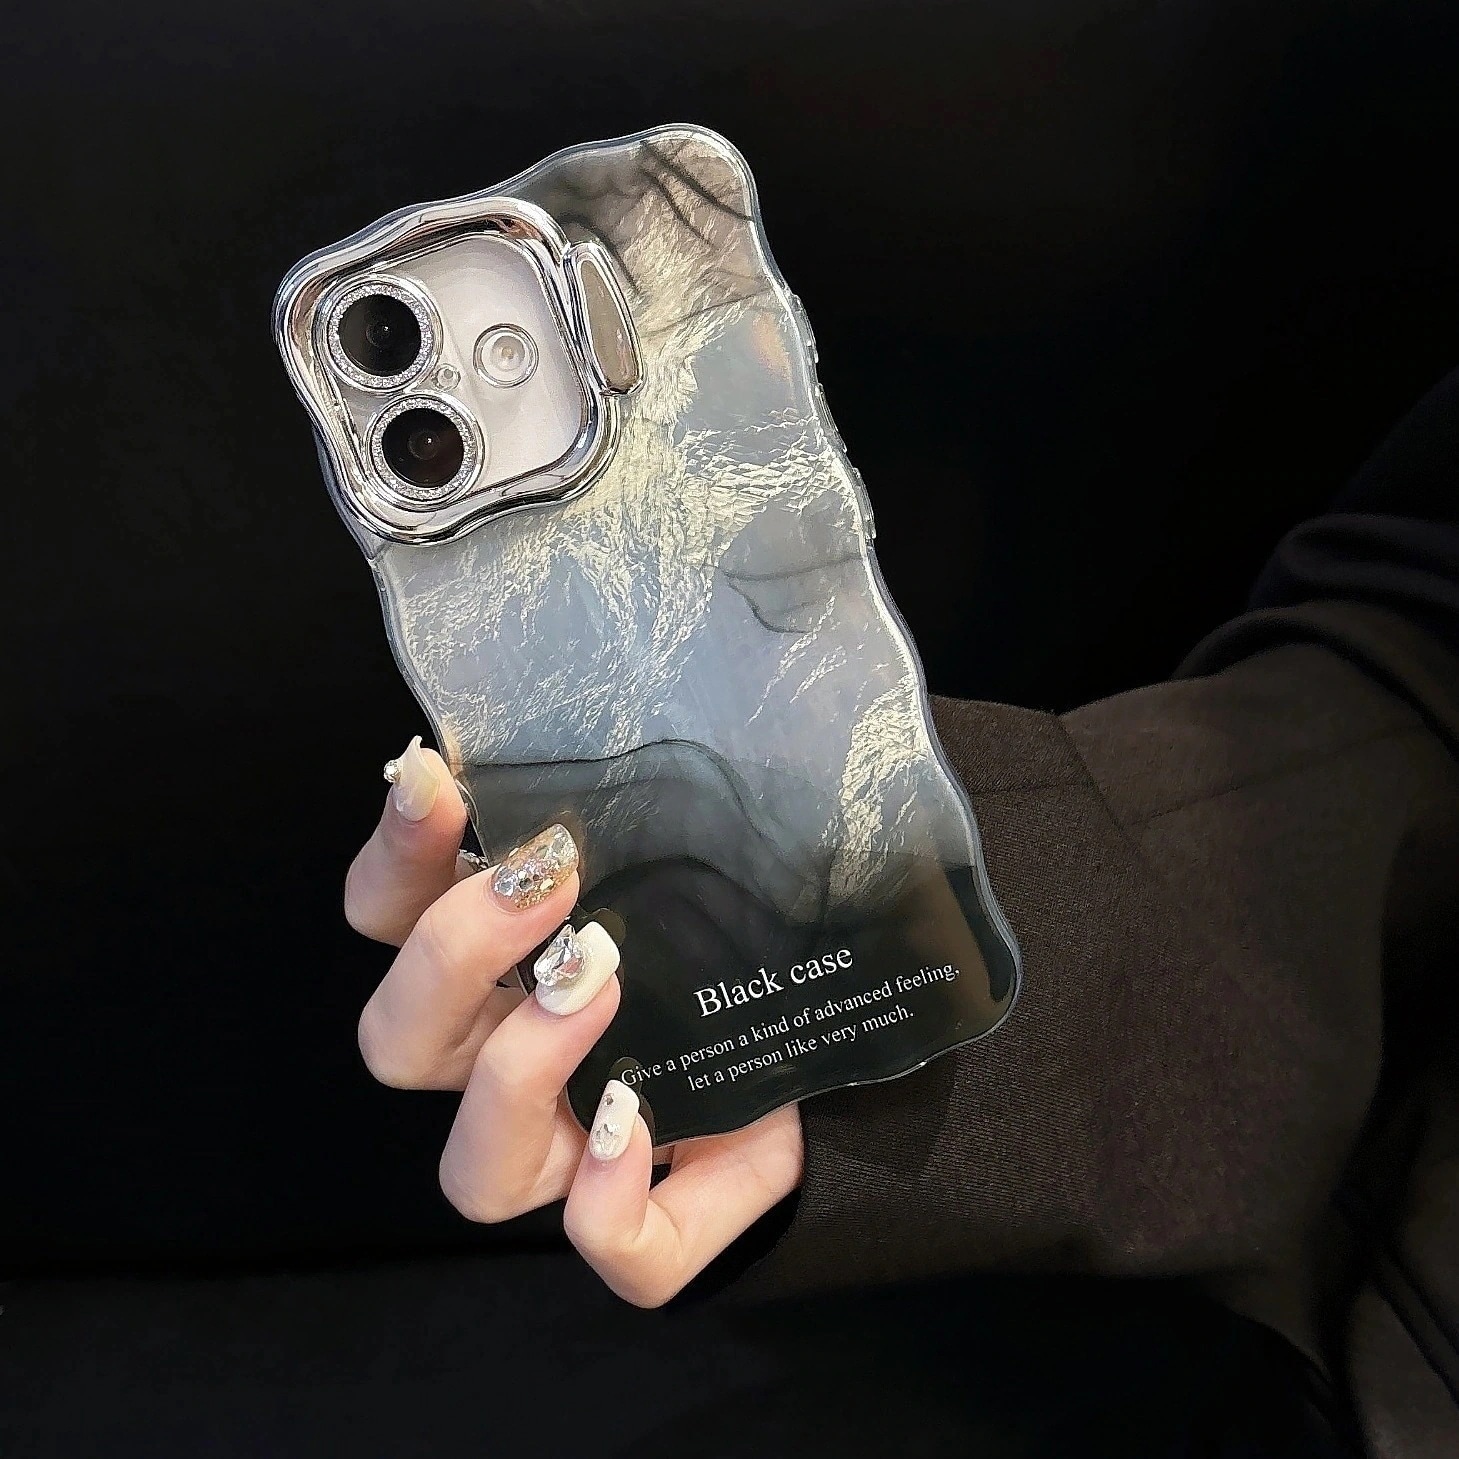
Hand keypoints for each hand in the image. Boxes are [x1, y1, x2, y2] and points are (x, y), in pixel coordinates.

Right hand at [342, 736, 804, 1306]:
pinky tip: (641, 1122)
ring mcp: (573, 1160)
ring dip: (517, 1073)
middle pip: (399, 1044)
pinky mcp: (654, 1228)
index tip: (435, 779)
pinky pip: (609, 1249)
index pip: (390, 920)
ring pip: (473, 1172)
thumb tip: (585, 773)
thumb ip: (632, 821)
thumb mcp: (689, 862)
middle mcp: (508, 1069)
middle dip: (451, 955)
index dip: (394, 856)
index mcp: (496, 977)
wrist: (835, 1042)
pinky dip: (610, 1200)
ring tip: (599, 987)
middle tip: (549, 880)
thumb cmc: (738, 938)